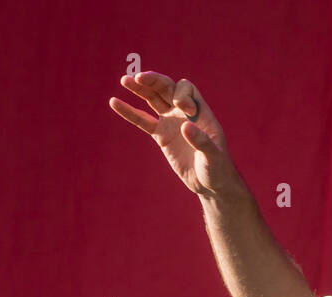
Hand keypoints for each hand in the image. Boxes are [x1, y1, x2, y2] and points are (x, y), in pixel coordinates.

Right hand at [109, 72, 239, 197]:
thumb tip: (185, 126)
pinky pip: (143, 120)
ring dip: (140, 89)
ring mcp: (171, 123)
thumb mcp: (213, 156)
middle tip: (139, 77)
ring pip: (153, 99)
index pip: (186, 89)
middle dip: (154, 81)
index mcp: (200, 112)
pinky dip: (129, 112)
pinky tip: (114, 102)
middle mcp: (184, 113)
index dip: (181, 94)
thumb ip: (202, 142)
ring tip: (125, 80)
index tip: (183, 109)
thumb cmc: (217, 169)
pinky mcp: (161, 136)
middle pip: (166, 88)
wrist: (209, 184)